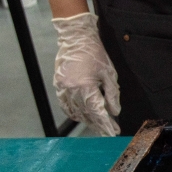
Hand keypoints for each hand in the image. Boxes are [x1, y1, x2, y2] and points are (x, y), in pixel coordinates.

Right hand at [52, 13, 121, 136]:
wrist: (76, 39)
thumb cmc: (95, 53)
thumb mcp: (109, 74)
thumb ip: (112, 94)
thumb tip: (114, 111)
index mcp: (85, 85)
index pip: (97, 111)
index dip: (106, 124)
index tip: (113, 132)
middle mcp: (71, 89)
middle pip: (86, 114)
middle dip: (98, 124)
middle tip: (109, 131)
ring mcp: (62, 87)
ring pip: (74, 111)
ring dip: (86, 120)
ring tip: (98, 125)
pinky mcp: (57, 85)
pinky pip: (64, 105)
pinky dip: (73, 112)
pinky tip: (81, 116)